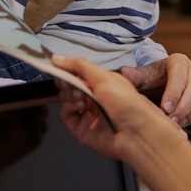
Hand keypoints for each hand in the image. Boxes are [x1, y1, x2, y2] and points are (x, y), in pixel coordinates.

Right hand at [54, 56, 185, 163]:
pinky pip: (66, 113)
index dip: (68, 68)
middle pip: (71, 84)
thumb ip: (79, 66)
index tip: (55, 63)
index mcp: (103, 83)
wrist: (134, 133)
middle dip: (67, 79)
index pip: (79, 72)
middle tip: (66, 80)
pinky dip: (69, 106)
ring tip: (80, 96)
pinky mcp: (80, 128)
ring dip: (69, 93)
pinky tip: (79, 105)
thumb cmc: (124, 101)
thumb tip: (55, 58)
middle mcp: (94, 97)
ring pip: (66, 97)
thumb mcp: (104, 77)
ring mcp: (86, 113)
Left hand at [120, 53, 190, 126]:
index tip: (165, 108)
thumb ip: (133, 76)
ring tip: (178, 123)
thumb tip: (125, 73)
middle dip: (183, 108)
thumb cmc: (152, 81)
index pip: (180, 75)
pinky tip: (189, 123)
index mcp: (178, 62)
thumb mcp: (141, 77)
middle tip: (170, 120)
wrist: (161, 86)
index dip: (173, 93)